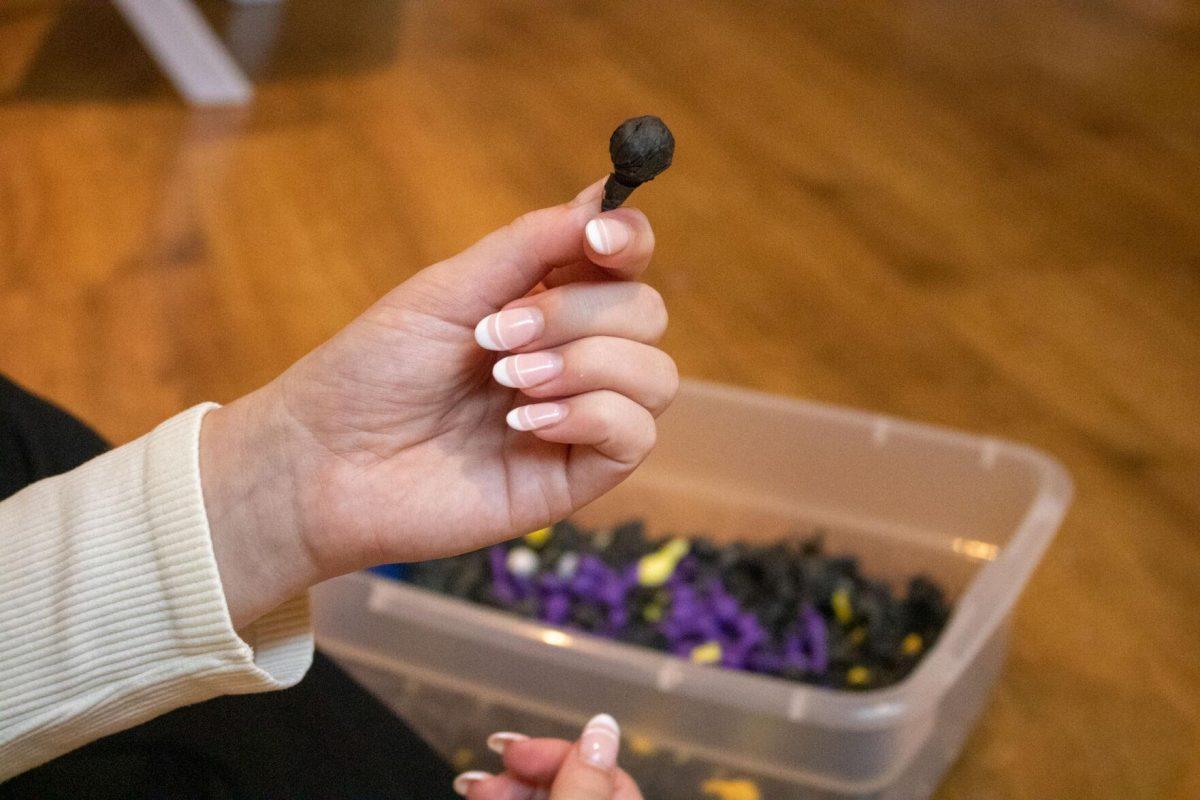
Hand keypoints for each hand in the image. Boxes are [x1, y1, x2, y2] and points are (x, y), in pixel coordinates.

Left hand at [199, 180, 676, 625]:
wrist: (325, 461)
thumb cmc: (372, 370)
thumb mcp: (448, 289)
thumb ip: (531, 244)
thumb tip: (605, 194)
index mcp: (544, 302)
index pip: (623, 261)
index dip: (627, 239)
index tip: (598, 235)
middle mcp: (572, 356)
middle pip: (645, 313)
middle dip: (578, 313)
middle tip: (498, 335)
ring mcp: (578, 417)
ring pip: (656, 375)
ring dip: (586, 364)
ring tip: (507, 382)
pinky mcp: (575, 477)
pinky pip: (636, 436)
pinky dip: (591, 416)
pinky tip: (522, 423)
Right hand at [455, 714, 641, 799]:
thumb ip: (584, 782)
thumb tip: (604, 725)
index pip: (601, 767)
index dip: (554, 754)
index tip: (508, 750)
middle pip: (569, 782)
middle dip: (521, 774)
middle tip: (480, 781)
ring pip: (546, 798)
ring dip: (506, 789)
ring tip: (471, 788)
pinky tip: (481, 797)